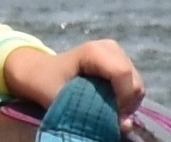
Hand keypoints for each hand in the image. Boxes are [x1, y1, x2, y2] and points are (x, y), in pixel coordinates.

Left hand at [4, 42, 146, 117]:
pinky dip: (124, 98)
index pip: (122, 74)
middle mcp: (110, 48)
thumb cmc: (44, 82)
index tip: (108, 112)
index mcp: (94, 52)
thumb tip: (126, 126)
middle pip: (134, 82)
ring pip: (136, 86)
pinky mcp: (120, 62)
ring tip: (103, 107)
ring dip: (124, 102)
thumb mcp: (61, 99)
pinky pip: (133, 86)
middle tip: (105, 113)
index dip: (121, 98)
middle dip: (124, 104)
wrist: (36, 71)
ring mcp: (117, 53)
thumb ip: (94, 112)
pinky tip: (106, 101)